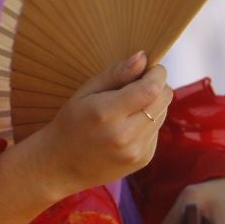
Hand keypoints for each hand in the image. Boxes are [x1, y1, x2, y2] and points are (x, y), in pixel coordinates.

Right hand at [35, 52, 171, 195]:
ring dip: (152, 104)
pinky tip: (126, 127)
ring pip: (163, 114)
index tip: (150, 67)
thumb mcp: (85, 92)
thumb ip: (116, 74)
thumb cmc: (71, 123)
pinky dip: (147, 123)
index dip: (157, 73)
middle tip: (139, 84)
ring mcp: (136, 151)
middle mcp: (125, 136)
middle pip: (163, 100)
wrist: (61, 166)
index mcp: (107, 114)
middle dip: (157, 85)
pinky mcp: (143, 160)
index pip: (151, 88)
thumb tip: (143, 57)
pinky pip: (156, 131)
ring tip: (128, 108)